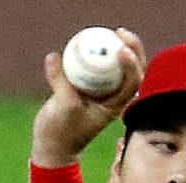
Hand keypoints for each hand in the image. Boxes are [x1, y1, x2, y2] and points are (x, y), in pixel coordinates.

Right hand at [30, 27, 146, 168]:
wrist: (53, 147)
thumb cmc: (60, 133)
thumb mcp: (61, 108)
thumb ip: (60, 83)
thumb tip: (54, 58)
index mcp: (116, 107)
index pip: (133, 83)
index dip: (132, 64)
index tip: (121, 50)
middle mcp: (115, 100)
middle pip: (133, 71)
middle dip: (133, 50)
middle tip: (121, 33)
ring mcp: (105, 94)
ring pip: (120, 68)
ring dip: (121, 49)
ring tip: (115, 32)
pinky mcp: (93, 90)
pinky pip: (102, 68)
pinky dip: (103, 55)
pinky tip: (97, 42)